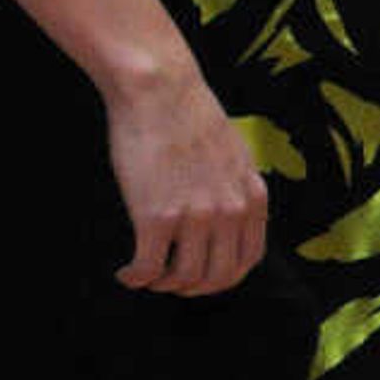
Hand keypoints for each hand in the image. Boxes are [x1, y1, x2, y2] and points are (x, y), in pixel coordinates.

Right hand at [102, 64, 266, 294]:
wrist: (160, 91)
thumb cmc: (190, 116)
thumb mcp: (235, 154)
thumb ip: (237, 188)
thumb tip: (230, 219)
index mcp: (252, 196)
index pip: (248, 259)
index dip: (223, 277)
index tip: (202, 277)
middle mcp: (230, 211)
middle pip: (218, 277)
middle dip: (193, 288)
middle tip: (170, 282)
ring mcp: (195, 216)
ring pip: (184, 278)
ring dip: (162, 285)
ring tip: (146, 275)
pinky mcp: (157, 217)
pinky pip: (149, 268)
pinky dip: (136, 278)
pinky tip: (126, 273)